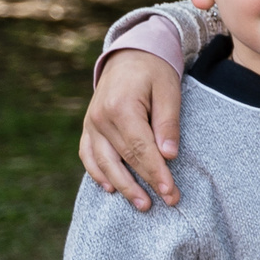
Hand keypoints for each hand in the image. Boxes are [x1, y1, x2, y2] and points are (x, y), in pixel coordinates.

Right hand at [80, 49, 184, 209]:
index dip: (156, 173)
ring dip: (121, 186)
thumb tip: (169, 155)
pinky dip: (98, 173)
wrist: (129, 55)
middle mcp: (100, 118)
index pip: (140, 149)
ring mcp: (90, 124)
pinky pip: (89, 155)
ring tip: (141, 204)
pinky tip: (110, 188)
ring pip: (103, 162)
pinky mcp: (88, 127)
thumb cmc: (154, 72)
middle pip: (123, 159)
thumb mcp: (169, 91)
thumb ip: (168, 123)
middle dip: (145, 183)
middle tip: (166, 202)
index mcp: (121, 108)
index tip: (172, 193)